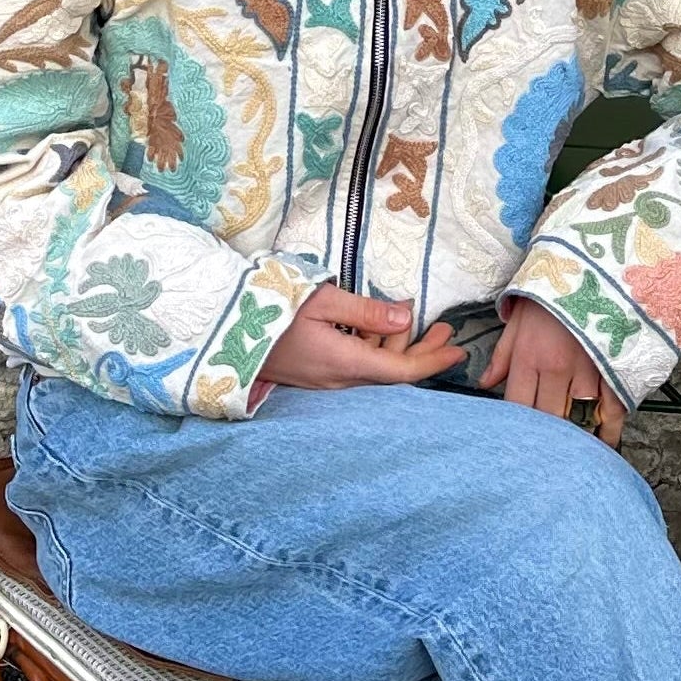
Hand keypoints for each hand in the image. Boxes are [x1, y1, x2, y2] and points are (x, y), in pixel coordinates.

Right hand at [260, 285, 465, 392]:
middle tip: (445, 330)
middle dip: (422, 352)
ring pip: (373, 369)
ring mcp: (324, 379)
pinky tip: (379, 328)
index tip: (458, 351)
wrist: (222, 329)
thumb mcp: (323, 300)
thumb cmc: (271, 307)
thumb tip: (407, 318)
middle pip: (391, 373)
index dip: (432, 361)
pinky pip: (354, 366)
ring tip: (419, 323)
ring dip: (397, 348)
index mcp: (344, 363)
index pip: (401, 372)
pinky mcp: (314, 373)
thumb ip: (367, 311)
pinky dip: (374, 349)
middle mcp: (338, 379)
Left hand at [483, 299, 626, 447]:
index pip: (518, 407)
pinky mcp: (612, 367)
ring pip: (579, 418)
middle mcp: (557, 370)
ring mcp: (588, 371)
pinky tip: (604, 443)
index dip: (515, 429)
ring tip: (570, 452)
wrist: (587, 267)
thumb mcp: (517, 321)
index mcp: (529, 359)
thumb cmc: (548, 295)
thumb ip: (502, 357)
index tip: (515, 442)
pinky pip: (613, 407)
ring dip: (574, 435)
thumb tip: (485, 385)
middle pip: (548, 419)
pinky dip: (609, 428)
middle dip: (544, 438)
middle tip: (541, 453)